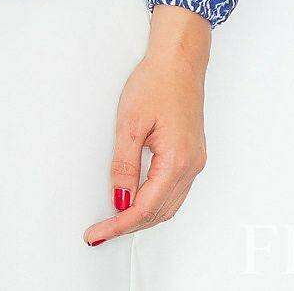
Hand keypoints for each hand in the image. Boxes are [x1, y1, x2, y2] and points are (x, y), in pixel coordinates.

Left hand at [83, 3, 209, 246]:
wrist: (179, 60)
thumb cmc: (157, 82)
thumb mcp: (130, 122)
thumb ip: (124, 165)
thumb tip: (119, 198)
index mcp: (177, 160)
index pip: (145, 208)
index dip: (120, 224)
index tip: (98, 232)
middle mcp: (191, 166)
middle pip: (159, 212)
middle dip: (129, 224)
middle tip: (101, 230)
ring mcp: (194, 161)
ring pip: (168, 205)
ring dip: (142, 215)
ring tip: (114, 218)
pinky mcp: (192, 154)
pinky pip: (174, 190)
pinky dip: (154, 201)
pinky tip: (136, 199)